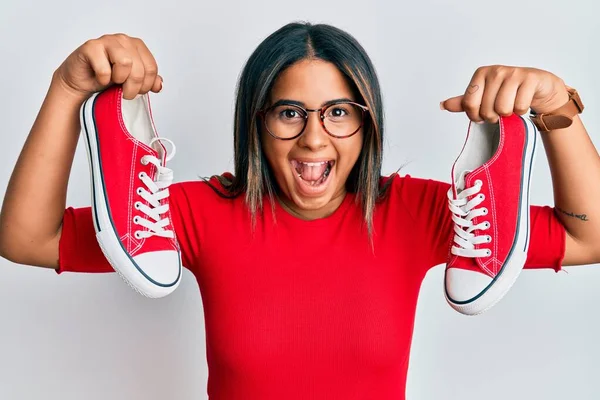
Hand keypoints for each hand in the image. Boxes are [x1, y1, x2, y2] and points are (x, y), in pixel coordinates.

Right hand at [54, 33, 161, 100]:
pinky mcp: (91, 47)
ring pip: (126, 63)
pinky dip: (103, 79)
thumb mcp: (131, 82)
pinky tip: (99, 78)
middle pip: (140, 68)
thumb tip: (159, 85)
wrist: (81, 82)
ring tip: (113, 82)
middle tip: (126, 93)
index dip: (147, 85)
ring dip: (119, 80)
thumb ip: (148, 81)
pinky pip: (104, 69)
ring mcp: (107, 40)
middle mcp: (123, 40)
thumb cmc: (106, 79)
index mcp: (137, 46)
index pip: (152, 68)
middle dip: (134, 87)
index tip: (138, 91)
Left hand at [440, 65, 569, 122]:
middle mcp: (495, 71)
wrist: (538, 88)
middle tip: (500, 111)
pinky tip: (523, 103)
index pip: (469, 104)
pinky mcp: (530, 79)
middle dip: (494, 117)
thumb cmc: (509, 93)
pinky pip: (519, 107)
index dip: (476, 116)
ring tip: (511, 107)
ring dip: (508, 115)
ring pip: (503, 109)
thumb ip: (465, 102)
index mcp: (481, 74)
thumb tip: (443, 105)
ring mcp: (513, 73)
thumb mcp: (484, 97)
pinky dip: (521, 111)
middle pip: (486, 109)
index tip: (483, 115)